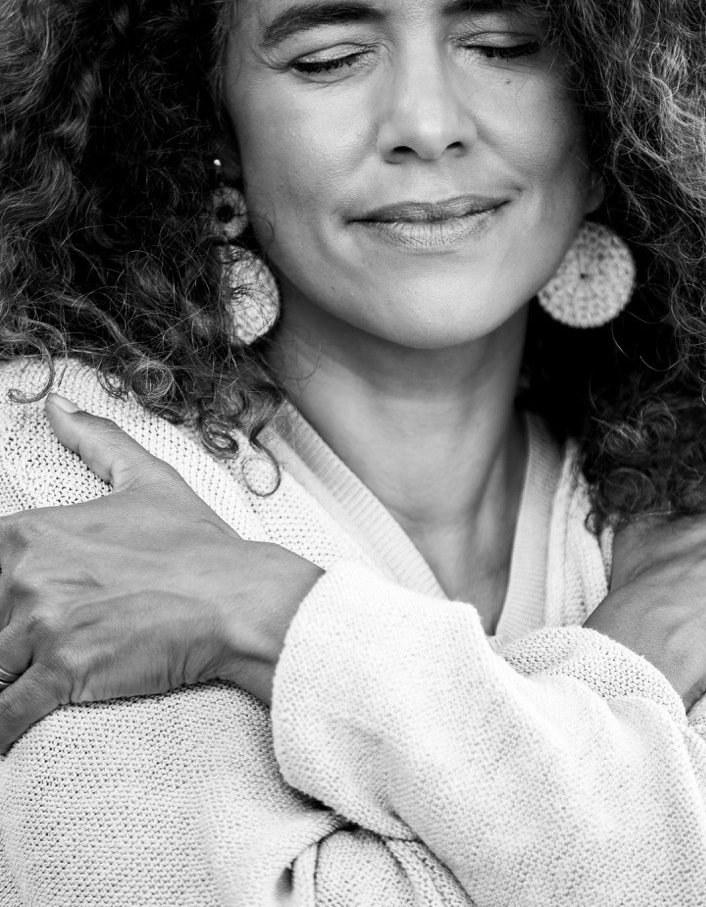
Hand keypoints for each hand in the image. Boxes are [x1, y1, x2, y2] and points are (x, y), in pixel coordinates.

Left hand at [0, 394, 321, 750]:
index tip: (6, 607)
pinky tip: (6, 741)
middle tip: (26, 644)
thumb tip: (56, 405)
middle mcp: (28, 575)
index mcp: (31, 532)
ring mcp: (43, 625)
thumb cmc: (198, 545)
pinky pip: (4, 717)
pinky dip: (0, 734)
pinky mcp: (64, 674)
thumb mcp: (148, 479)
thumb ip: (94, 442)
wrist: (241, 598)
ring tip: (24, 675)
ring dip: (3, 674)